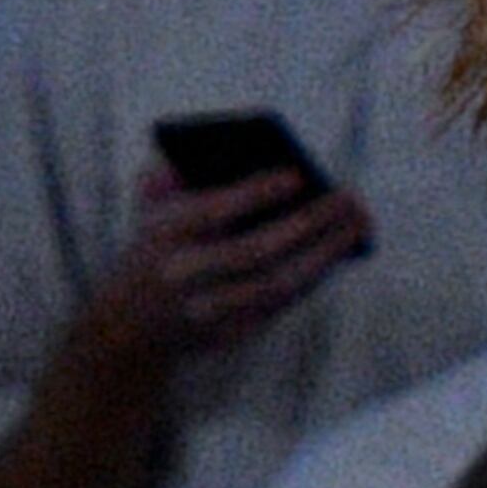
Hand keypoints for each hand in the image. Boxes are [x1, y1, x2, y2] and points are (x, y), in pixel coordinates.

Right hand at [96, 164, 374, 365]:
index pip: (211, 212)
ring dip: (324, 255)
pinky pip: (282, 306)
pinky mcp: (232, 335)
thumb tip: (213, 152)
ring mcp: (209, 310)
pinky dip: (314, 278)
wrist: (127, 329)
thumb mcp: (146, 211)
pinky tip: (340, 251)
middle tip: (347, 199)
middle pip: (253, 252)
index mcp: (163, 236)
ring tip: (358, 225)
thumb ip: (169, 178)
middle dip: (306, 224)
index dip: (254, 194)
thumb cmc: (154, 251)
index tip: (296, 175)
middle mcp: (186, 276)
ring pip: (276, 285)